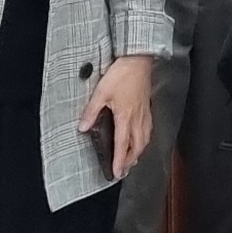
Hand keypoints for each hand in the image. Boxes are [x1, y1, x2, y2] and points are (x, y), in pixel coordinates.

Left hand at [87, 54, 155, 178]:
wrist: (138, 60)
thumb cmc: (123, 74)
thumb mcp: (101, 92)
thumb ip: (92, 111)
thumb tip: (83, 126)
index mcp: (126, 117)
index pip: (123, 145)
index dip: (120, 161)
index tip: (118, 172)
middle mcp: (137, 118)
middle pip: (137, 146)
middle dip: (131, 161)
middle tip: (124, 170)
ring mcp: (144, 113)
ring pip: (145, 139)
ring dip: (139, 152)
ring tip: (133, 159)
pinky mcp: (147, 107)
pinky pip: (148, 129)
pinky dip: (144, 139)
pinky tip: (141, 138)